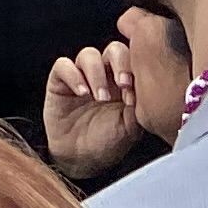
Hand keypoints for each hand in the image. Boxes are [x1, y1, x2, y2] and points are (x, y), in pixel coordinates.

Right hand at [43, 39, 139, 179]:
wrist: (83, 158)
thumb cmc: (109, 142)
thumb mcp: (131, 127)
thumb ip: (139, 106)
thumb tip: (147, 90)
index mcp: (126, 82)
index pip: (134, 59)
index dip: (136, 68)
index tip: (135, 90)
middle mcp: (105, 74)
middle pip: (114, 49)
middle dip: (120, 63)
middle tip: (122, 84)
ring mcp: (82, 75)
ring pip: (89, 54)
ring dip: (97, 73)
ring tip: (100, 97)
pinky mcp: (60, 80)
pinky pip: (63, 65)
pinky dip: (73, 76)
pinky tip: (82, 93)